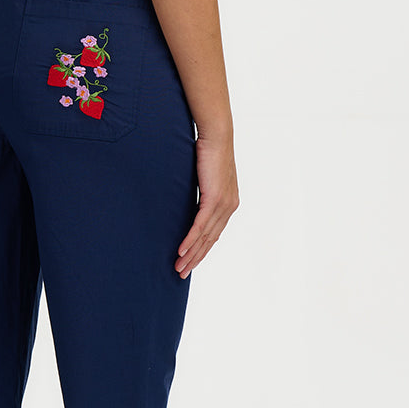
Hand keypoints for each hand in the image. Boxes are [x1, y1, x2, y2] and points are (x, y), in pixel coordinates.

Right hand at [176, 132, 238, 278]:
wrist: (217, 135)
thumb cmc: (209, 151)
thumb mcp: (205, 177)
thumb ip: (201, 192)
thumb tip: (189, 200)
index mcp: (229, 203)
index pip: (214, 233)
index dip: (202, 250)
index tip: (189, 262)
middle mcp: (229, 207)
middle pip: (210, 240)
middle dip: (195, 258)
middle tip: (181, 272)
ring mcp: (223, 204)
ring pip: (205, 236)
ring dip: (191, 253)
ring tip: (178, 266)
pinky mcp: (214, 198)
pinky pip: (201, 225)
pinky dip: (190, 239)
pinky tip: (181, 250)